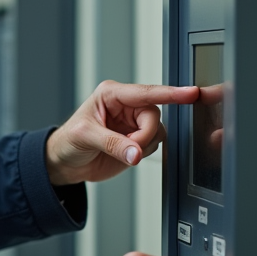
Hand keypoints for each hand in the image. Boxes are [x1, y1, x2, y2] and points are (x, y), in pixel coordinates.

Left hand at [45, 80, 199, 184]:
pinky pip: (154, 145)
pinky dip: (142, 153)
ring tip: (120, 149)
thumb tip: (136, 153)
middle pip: (154, 115)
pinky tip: (126, 154)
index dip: (170, 93)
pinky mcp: (138, 139)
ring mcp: (133, 123)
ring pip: (157, 132)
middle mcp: (126, 106)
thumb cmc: (68, 141)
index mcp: (112, 94)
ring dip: (143, 145)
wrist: (65, 163)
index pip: (146, 92)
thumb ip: (113, 144)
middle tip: (127, 147)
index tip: (191, 93)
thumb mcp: (85, 137)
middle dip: (143, 135)